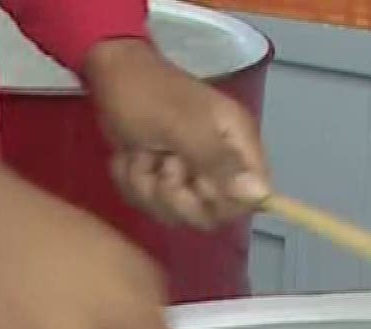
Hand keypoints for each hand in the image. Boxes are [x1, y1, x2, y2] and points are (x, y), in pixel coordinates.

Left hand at [84, 38, 269, 229]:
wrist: (108, 74)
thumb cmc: (146, 94)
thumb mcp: (182, 126)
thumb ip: (221, 161)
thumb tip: (262, 194)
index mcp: (237, 143)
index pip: (253, 197)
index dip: (224, 202)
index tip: (197, 182)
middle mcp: (219, 161)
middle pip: (211, 212)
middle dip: (176, 195)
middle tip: (161, 161)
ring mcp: (189, 171)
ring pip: (176, 211)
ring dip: (147, 186)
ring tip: (140, 153)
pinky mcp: (161, 178)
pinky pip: (151, 203)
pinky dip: (133, 181)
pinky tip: (129, 155)